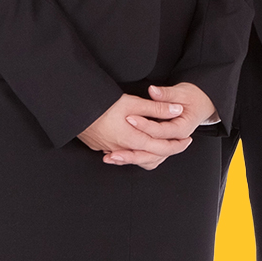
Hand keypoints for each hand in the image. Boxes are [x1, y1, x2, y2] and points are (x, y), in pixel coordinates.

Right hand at [78, 92, 193, 170]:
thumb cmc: (103, 105)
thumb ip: (157, 108)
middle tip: (182, 143)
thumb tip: (177, 111)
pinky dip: (135, 152)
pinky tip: (138, 144)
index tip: (188, 140)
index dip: (176, 145)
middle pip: (149, 156)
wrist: (73, 110)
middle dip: (168, 150)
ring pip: (135, 157)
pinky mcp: (101, 146)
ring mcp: (109, 149)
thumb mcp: (133, 103)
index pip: (159, 148)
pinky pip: (123, 154)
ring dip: (150, 153)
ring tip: (163, 145)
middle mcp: (121, 148)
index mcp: (131, 139)